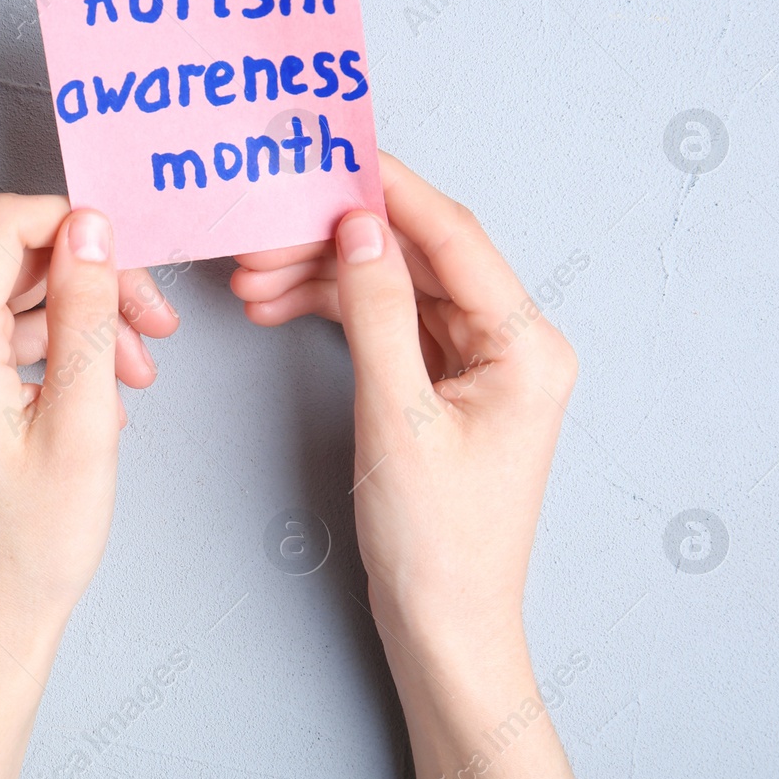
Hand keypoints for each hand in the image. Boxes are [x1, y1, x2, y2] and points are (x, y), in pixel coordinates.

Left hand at [0, 195, 177, 778]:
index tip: (130, 261)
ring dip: (83, 319)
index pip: (4, 225)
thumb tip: (89, 226)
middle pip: (14, 258)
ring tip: (137, 375)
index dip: (75, 226)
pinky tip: (101, 394)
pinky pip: (1, 331)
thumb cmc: (35, 541)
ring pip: (15, 294)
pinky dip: (56, 348)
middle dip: (91, 280)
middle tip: (156, 325)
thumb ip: (86, 311)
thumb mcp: (83, 419)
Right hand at [232, 151, 576, 648]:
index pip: (453, 237)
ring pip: (394, 288)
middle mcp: (512, 344)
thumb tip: (358, 226)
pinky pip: (388, 324)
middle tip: (261, 236)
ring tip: (252, 281)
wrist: (443, 626)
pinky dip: (335, 311)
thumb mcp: (396, 418)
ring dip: (324, 277)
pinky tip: (280, 306)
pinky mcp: (444, 385)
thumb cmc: (436, 542)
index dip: (388, 189)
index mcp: (526, 346)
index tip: (329, 152)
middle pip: (417, 257)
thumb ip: (376, 313)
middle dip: (334, 241)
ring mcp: (478, 364)